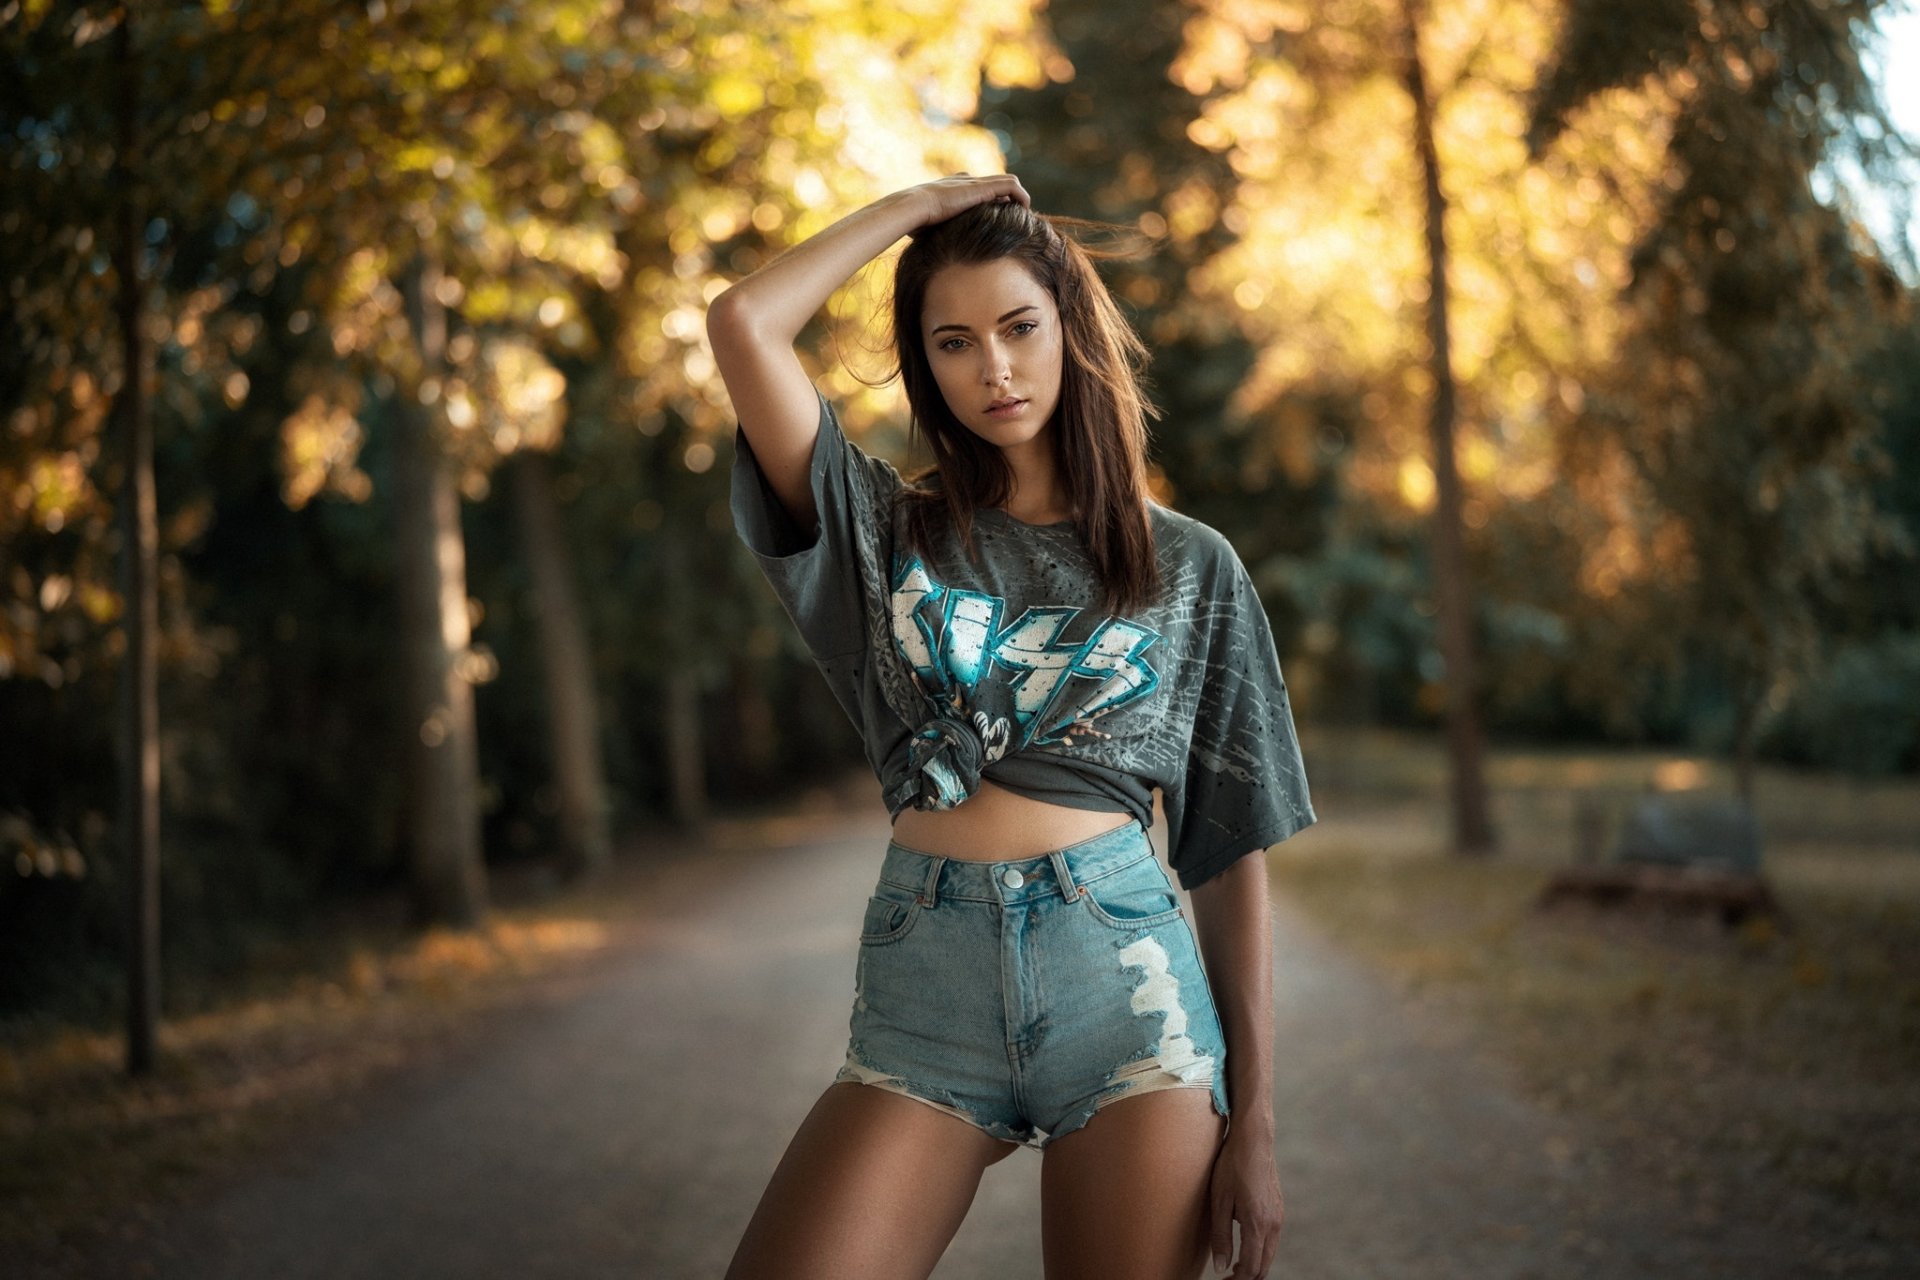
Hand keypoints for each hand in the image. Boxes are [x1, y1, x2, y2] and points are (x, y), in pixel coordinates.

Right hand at [904, 173, 1029, 226]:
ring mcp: (975, 182)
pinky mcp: (983, 186)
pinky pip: (1012, 186)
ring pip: (1007, 182)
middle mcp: (967, 181)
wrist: (914, 207)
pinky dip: (1021, 196)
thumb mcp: (928, 228)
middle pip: (996, 185)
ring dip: (1018, 197)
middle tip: (1016, 219)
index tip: (998, 219)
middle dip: (1007, 200)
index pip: (979, 189)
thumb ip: (937, 234)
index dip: (991, 202)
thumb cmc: (916, 222)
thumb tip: (933, 254)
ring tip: (1023, 215)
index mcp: (953, 188)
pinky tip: (1025, 211)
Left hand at [1207, 1129, 1282, 1277]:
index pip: (1251, 1268)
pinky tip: (1244, 1246)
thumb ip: (1221, 1236)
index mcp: (1258, 1224)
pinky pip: (1271, 1240)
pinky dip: (1259, 1251)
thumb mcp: (1219, 1201)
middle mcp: (1274, 1224)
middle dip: (1246, 1277)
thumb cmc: (1232, 1166)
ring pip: (1269, 1253)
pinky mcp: (1278, 1208)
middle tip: (1227, 1279)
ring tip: (1233, 1266)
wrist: (1254, 1140)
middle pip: (1263, 1266)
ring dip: (1253, 1264)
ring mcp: (1279, 1216)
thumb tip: (1222, 1267)